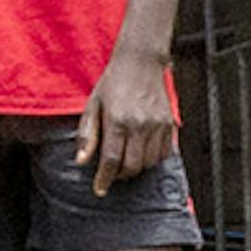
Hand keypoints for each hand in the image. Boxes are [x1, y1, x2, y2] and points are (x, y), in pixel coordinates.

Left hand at [81, 61, 183, 189]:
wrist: (140, 62)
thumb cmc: (114, 83)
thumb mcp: (92, 106)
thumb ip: (87, 135)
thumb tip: (81, 161)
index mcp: (117, 120)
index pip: (111, 159)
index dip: (104, 178)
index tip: (100, 189)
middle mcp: (139, 124)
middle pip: (131, 166)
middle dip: (119, 176)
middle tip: (111, 172)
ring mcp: (156, 125)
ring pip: (148, 163)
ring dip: (136, 168)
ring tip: (126, 160)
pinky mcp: (168, 124)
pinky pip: (162, 154)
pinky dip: (151, 159)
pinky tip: (141, 151)